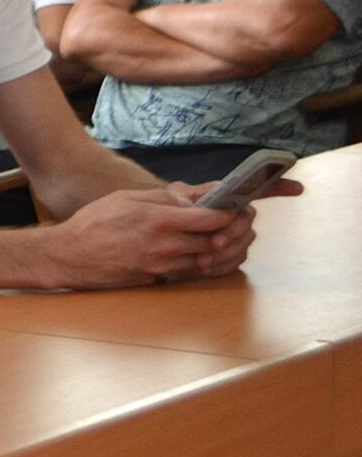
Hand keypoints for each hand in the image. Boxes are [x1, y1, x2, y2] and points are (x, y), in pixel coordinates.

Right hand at [47, 187, 240, 287]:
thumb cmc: (93, 223)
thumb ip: (162, 198)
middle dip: (224, 233)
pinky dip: (193, 262)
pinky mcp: (155, 279)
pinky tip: (187, 252)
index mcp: (162, 220)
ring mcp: (162, 266)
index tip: (229, 208)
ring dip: (210, 250)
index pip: (214, 219)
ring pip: (203, 260)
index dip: (228, 213)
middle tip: (223, 224)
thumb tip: (191, 201)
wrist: (68, 256)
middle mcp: (166, 246)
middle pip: (215, 242)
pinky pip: (185, 271)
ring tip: (206, 237)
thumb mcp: (126, 198)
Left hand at [170, 176, 300, 276]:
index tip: (297, 188)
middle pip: (247, 222)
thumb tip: (196, 205)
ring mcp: (234, 236)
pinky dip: (221, 267)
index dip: (278, 187)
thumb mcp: (171, 199)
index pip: (256, 189)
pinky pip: (235, 262)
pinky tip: (205, 269)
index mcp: (225, 197)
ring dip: (226, 253)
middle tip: (214, 243)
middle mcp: (235, 216)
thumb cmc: (166, 210)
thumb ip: (184, 199)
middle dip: (233, 233)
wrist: (159, 234)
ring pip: (243, 244)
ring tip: (201, 261)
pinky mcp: (229, 255)